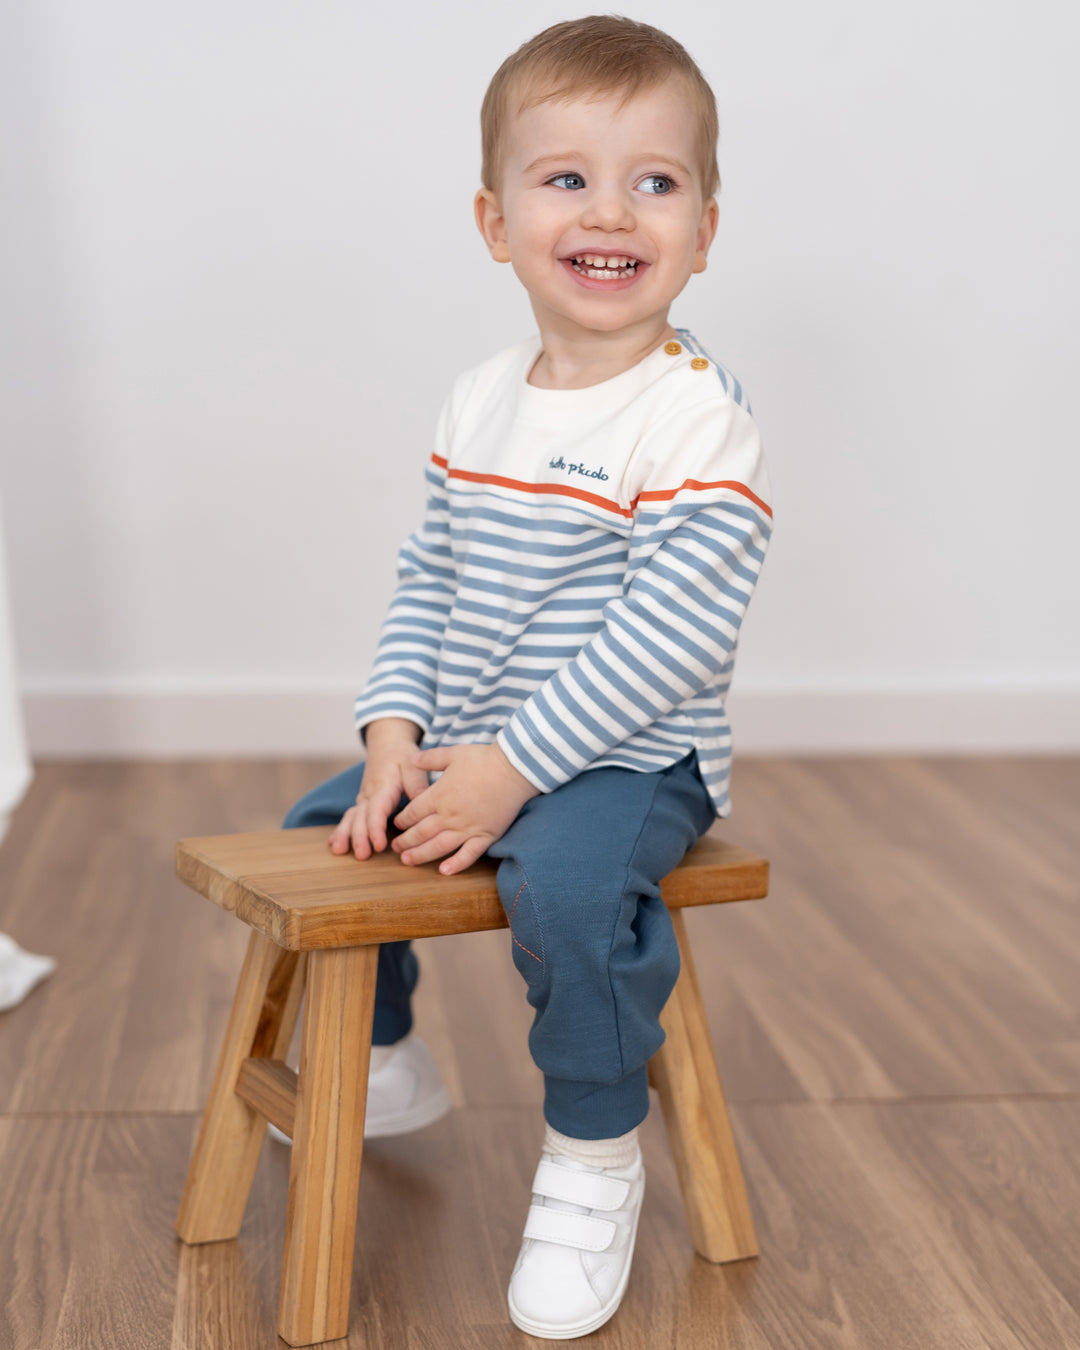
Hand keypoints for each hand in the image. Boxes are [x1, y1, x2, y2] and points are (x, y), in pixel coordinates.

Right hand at [329, 721, 428, 858]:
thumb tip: (424, 807)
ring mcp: (363, 798)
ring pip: (351, 818)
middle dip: (359, 837)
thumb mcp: (414, 766)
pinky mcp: (362, 802)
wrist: (387, 743)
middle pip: (360, 817)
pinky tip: (335, 845)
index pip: (377, 810)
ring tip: (339, 851)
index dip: (376, 828)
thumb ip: (418, 786)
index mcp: (383, 786)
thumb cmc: (402, 756)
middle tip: (362, 855)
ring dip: (345, 835)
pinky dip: (341, 830)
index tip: (379, 844)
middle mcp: (369, 794)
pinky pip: (349, 817)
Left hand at [391, 741, 540, 874]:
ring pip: (439, 847)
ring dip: (421, 855)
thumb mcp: (452, 753)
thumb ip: (430, 758)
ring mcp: (467, 828)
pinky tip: (444, 871)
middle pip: (421, 833)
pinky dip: (456, 864)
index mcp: (439, 796)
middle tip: (396, 848)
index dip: (402, 820)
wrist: (514, 769)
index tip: (397, 824)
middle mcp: (449, 815)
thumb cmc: (483, 759)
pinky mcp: (486, 835)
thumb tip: (412, 759)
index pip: (413, 813)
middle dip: (406, 841)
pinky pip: (469, 854)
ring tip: (408, 861)